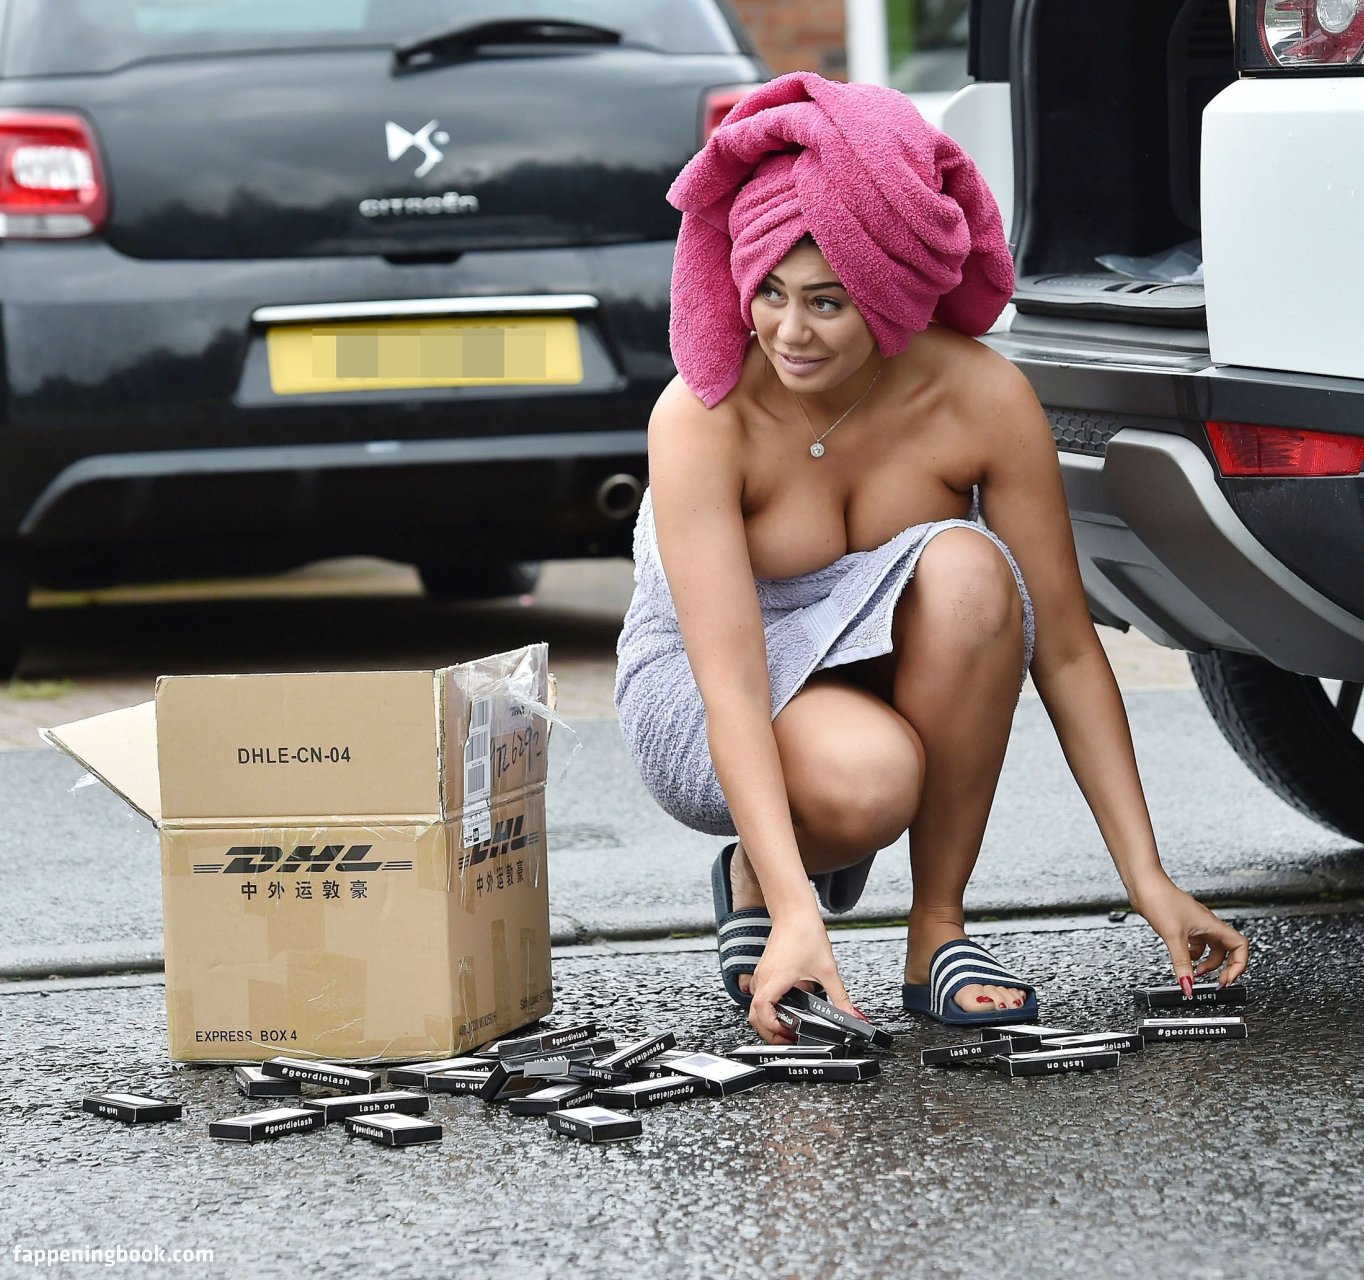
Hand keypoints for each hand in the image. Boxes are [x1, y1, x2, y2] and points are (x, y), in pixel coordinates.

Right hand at [747, 909, 853, 1043]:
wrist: (794, 911)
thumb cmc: (804, 932)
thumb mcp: (827, 970)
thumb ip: (840, 997)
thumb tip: (851, 1015)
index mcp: (775, 980)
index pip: (761, 1013)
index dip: (772, 1029)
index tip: (789, 1034)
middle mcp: (764, 979)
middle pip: (754, 1015)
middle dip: (769, 1032)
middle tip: (788, 1037)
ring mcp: (762, 974)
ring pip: (756, 1005)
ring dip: (769, 1019)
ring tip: (789, 1025)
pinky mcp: (765, 970)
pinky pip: (761, 994)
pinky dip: (770, 1006)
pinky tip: (788, 1005)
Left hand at [1131, 875, 1248, 988]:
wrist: (1144, 885)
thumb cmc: (1161, 899)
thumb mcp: (1173, 936)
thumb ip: (1182, 963)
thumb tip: (1187, 985)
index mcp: (1213, 926)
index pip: (1240, 946)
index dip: (1239, 965)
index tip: (1228, 978)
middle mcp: (1208, 925)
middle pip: (1228, 950)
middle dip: (1224, 968)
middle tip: (1216, 981)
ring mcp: (1196, 925)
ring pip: (1211, 948)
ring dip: (1207, 963)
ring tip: (1195, 972)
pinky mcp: (1184, 926)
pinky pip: (1196, 944)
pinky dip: (1193, 955)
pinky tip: (1183, 958)